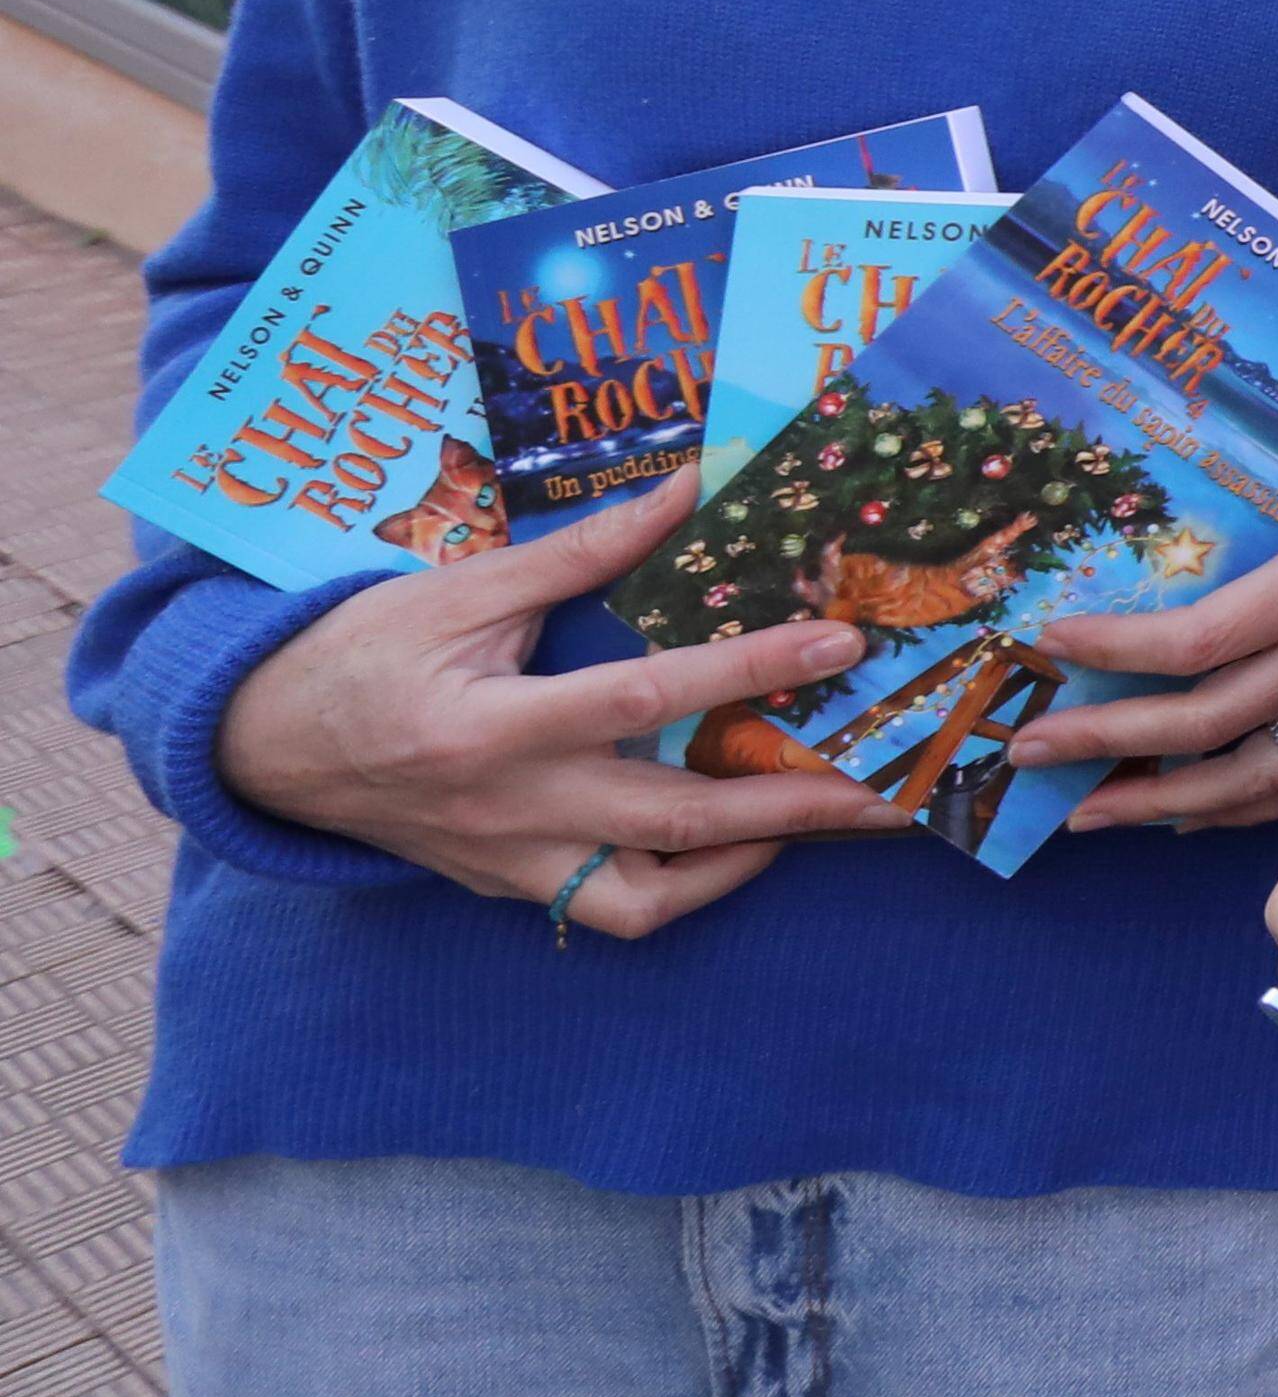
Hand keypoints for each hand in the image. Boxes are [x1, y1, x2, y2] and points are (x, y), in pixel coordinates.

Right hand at [213, 475, 919, 932]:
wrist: (262, 748)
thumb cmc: (359, 652)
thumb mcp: (460, 588)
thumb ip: (581, 550)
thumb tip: (688, 486)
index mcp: (494, 728)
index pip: (647, 697)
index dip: (749, 671)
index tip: (838, 642)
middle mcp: (514, 811)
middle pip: (679, 822)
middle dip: (800, 804)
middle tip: (896, 782)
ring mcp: (514, 862)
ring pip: (653, 896)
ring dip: (758, 862)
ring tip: (844, 818)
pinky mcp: (515, 887)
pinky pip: (617, 910)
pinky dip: (691, 887)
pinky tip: (749, 844)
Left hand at [1013, 417, 1277, 829]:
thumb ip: (1276, 509)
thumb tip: (1162, 531)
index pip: (1205, 640)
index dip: (1118, 652)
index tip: (1047, 643)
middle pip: (1212, 726)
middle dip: (1107, 745)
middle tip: (1024, 751)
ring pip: (1255, 781)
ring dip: (1159, 803)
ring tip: (1081, 811)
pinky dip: (1234, 809)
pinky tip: (1179, 813)